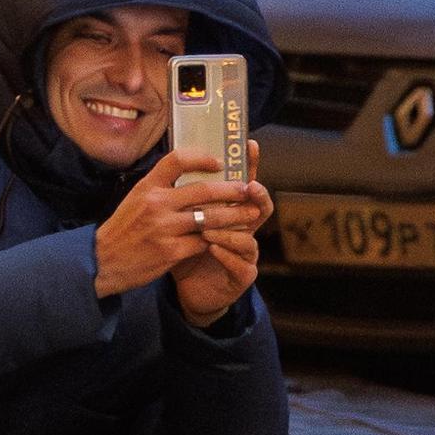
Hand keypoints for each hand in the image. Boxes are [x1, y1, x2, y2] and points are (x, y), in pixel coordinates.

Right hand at [91, 150, 268, 302]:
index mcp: (147, 187)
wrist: (102, 262)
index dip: (201, 157)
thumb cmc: (122, 229)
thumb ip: (160, 187)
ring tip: (249, 215)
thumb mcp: (135, 199)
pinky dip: (215, 240)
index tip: (219, 162)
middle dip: (231, 190)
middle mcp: (156, 204)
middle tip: (247, 190)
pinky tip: (225, 239)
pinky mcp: (171, 252)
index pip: (177, 160)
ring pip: (210, 218)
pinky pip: (202, 242)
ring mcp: (164, 228)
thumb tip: (191, 174)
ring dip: (233, 216)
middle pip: (203, 190)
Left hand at [171, 168, 264, 322]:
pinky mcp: (243, 275)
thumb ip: (184, 196)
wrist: (189, 289)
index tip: (248, 145)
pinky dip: (226, 255)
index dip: (249, 165)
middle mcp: (244, 230)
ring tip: (208, 227)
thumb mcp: (181, 220)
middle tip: (248, 186)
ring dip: (230, 229)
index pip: (243, 184)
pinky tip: (212, 248)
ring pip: (248, 237)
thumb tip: (175, 159)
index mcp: (230, 213)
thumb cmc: (185, 251)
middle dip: (256, 194)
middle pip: (259, 206)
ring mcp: (246, 253)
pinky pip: (241, 264)